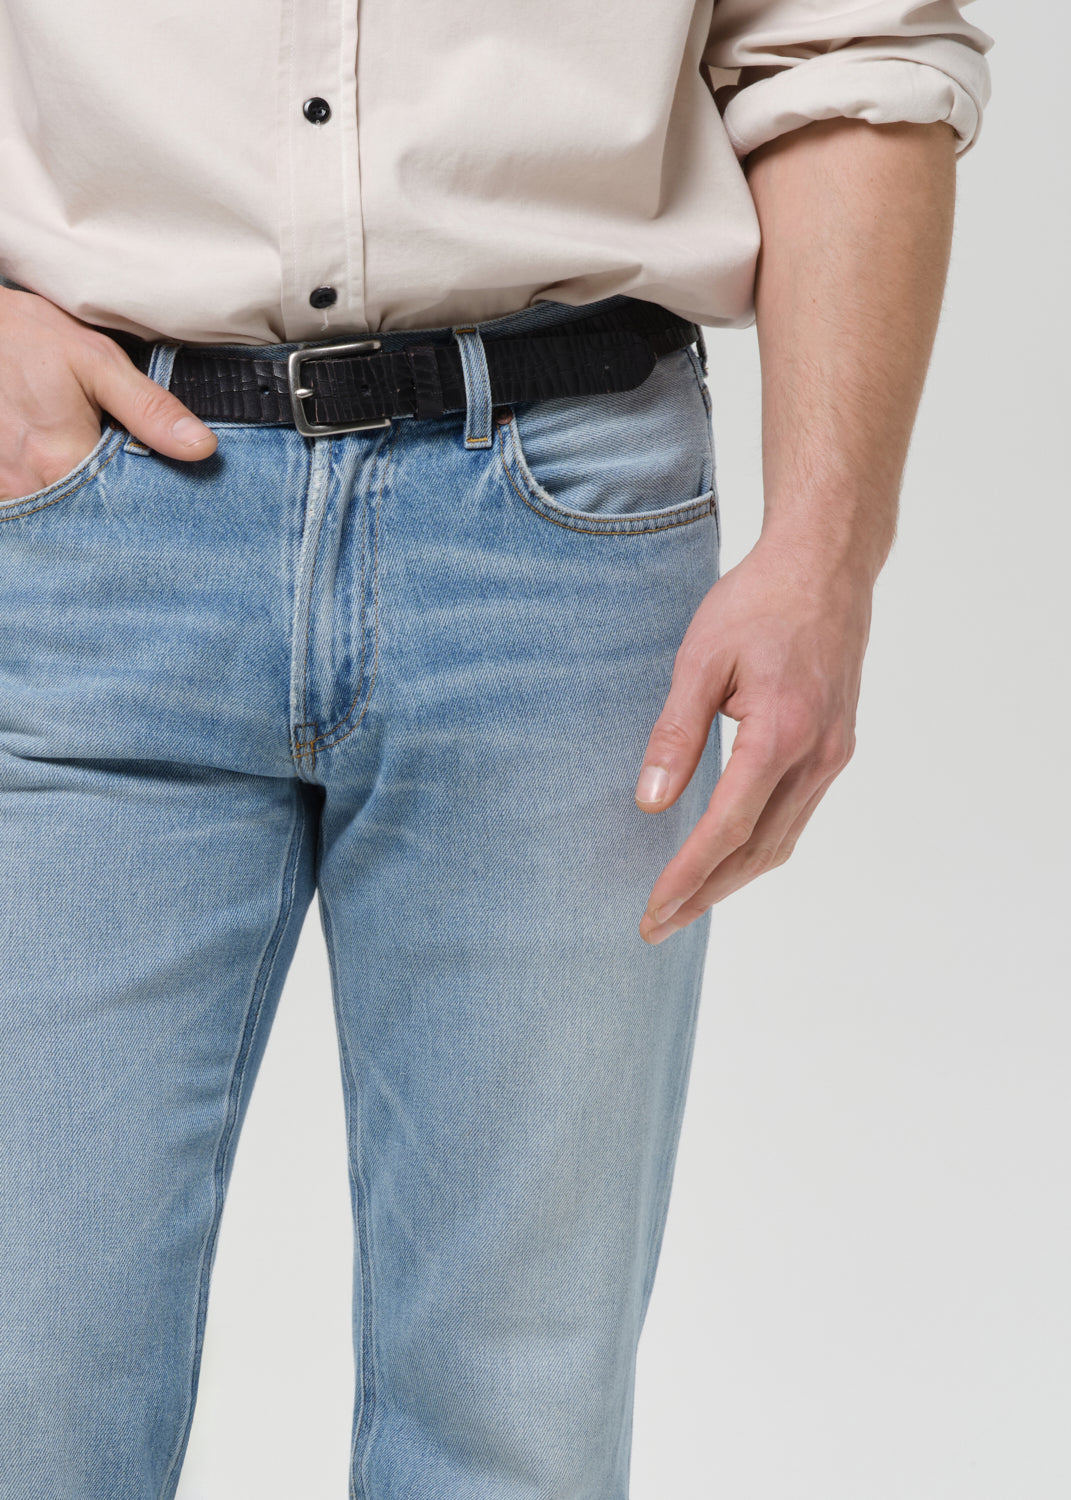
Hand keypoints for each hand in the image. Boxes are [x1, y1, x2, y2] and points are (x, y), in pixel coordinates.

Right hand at [0, 287, 215, 501]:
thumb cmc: (29, 339)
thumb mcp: (97, 362)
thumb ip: (150, 409)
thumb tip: (202, 447)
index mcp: (60, 460)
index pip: (119, 509)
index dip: (142, 505)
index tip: (159, 497)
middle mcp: (27, 484)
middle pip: (86, 519)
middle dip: (108, 508)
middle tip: (123, 482)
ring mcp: (3, 488)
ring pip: (55, 517)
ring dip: (77, 505)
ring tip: (89, 474)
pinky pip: (28, 503)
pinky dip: (48, 496)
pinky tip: (59, 474)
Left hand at [635, 533, 870, 940]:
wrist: (827, 565)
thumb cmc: (759, 602)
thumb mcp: (700, 660)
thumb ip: (675, 734)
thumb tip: (650, 802)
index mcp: (781, 734)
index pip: (727, 829)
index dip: (687, 876)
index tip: (653, 909)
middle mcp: (817, 755)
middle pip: (758, 851)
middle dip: (705, 894)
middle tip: (657, 925)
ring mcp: (833, 755)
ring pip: (782, 842)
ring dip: (733, 880)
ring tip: (686, 905)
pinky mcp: (836, 748)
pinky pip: (796, 817)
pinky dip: (760, 848)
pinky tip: (728, 858)